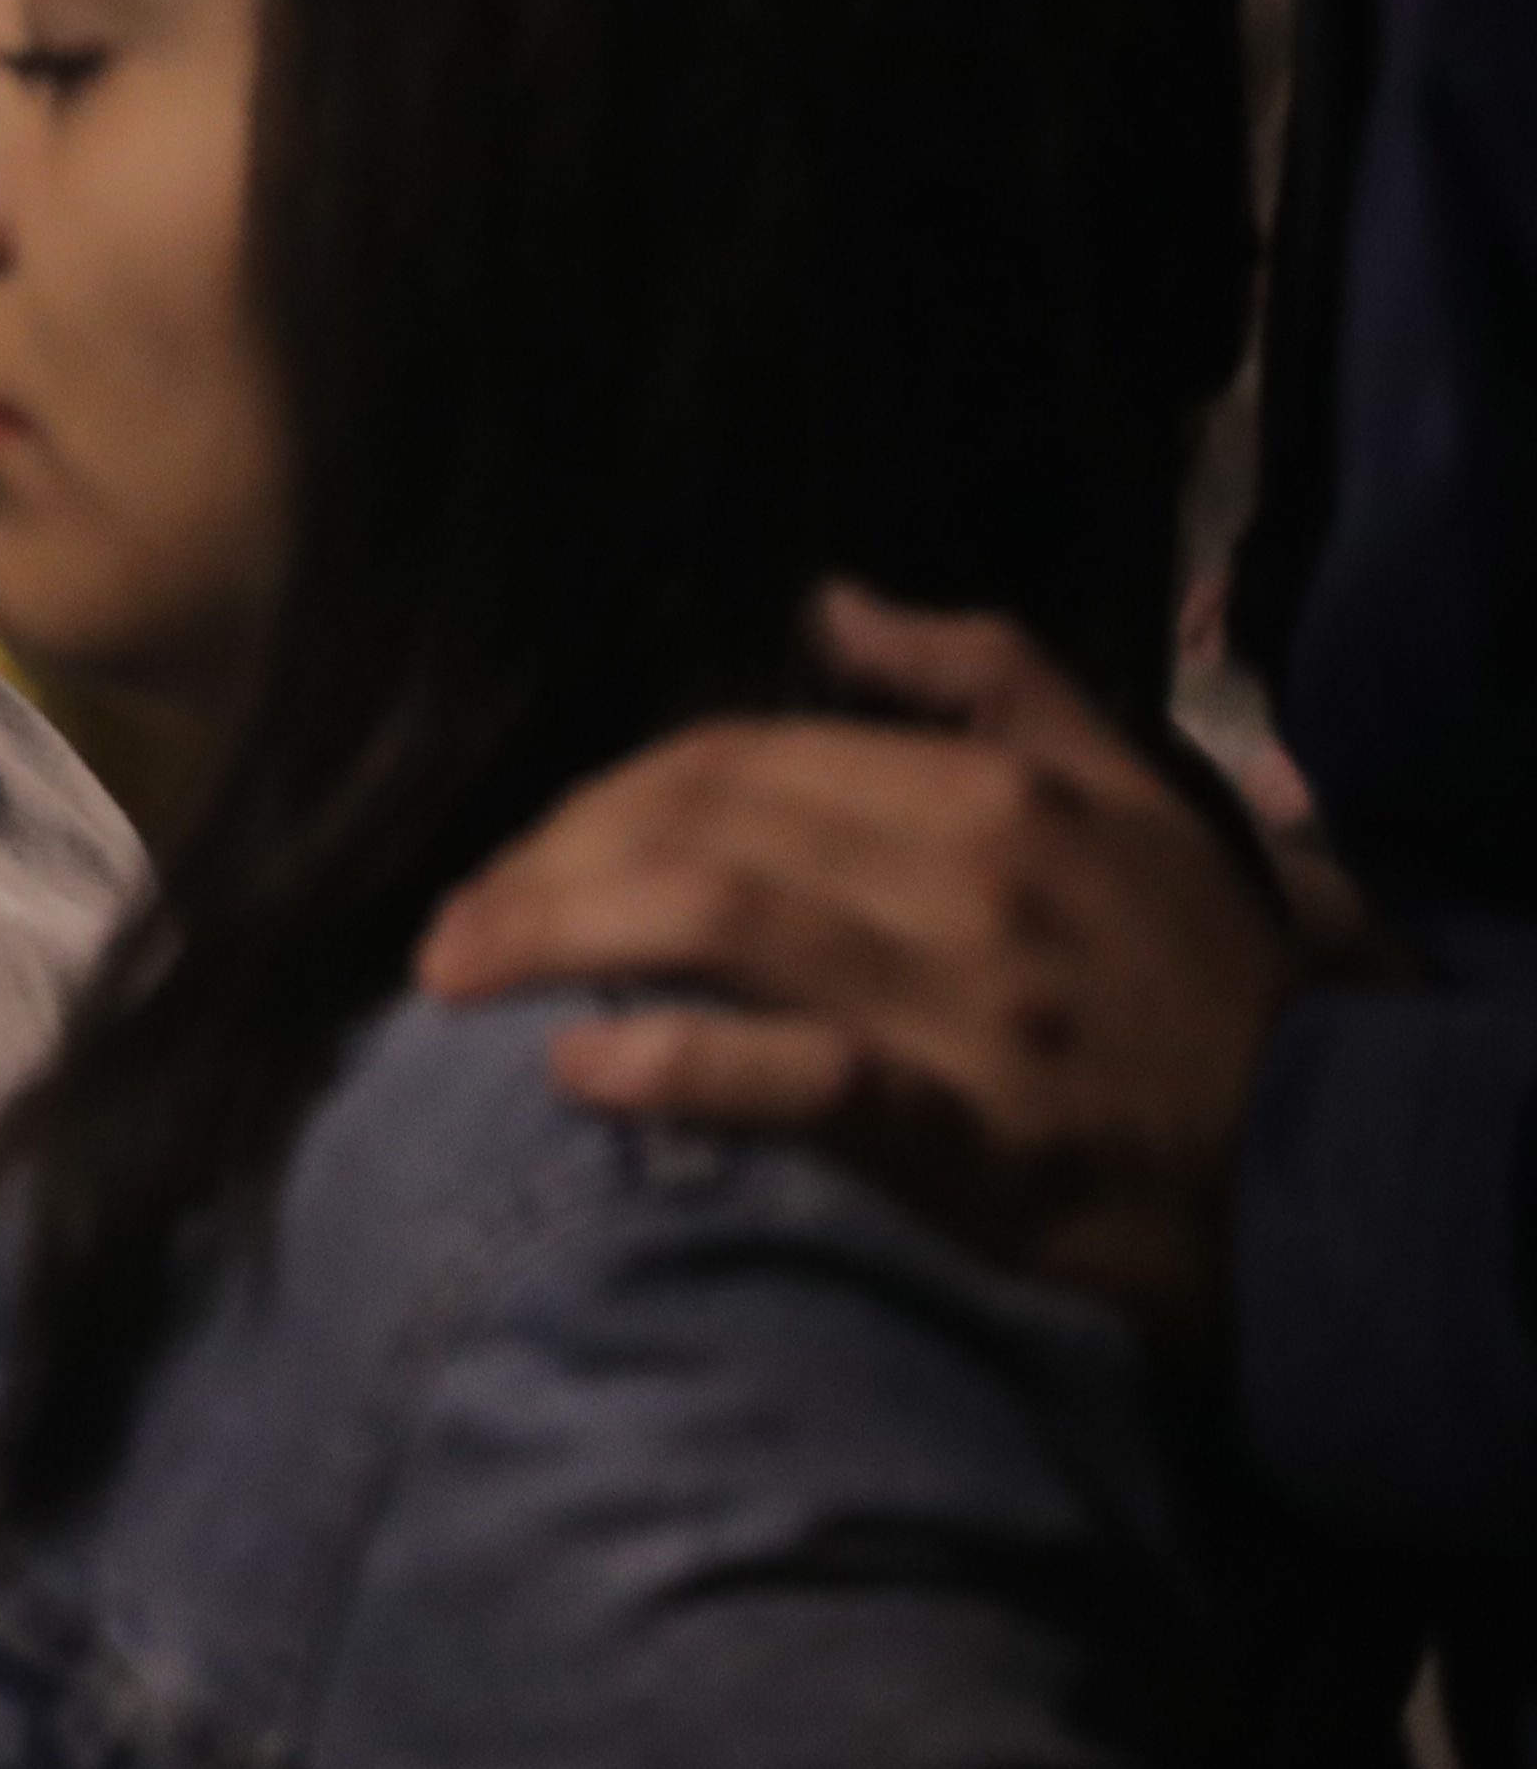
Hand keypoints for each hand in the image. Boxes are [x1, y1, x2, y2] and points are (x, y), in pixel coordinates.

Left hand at [415, 583, 1296, 1328]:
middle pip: (698, 827)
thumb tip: (828, 600)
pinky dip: (676, 1067)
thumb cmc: (1197, 978)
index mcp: (987, 794)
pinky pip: (798, 1080)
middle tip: (453, 924)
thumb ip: (981, 676)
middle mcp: (963, 881)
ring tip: (453, 975)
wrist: (1317, 1168)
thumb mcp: (1124, 789)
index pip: (738, 756)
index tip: (529, 849)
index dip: (606, 794)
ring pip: (716, 926)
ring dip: (555, 937)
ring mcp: (962, 1009)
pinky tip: (576, 1072)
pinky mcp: (966, 1138)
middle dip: (548, 862)